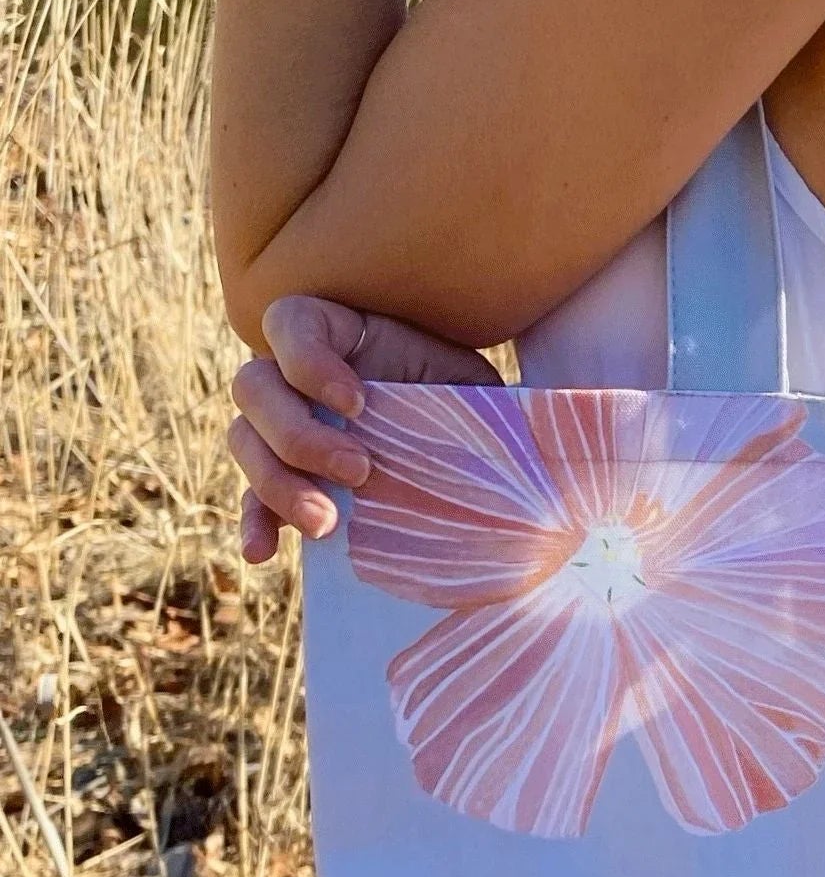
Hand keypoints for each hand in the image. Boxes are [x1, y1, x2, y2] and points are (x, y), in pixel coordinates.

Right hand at [230, 295, 501, 564]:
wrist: (465, 453)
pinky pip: (252, 497)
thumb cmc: (467, 406)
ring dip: (278, 483)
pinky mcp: (285, 478)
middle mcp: (296, 375)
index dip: (308, 361)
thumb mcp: (472, 388)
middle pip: (254, 387)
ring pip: (245, 441)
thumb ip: (469, 390)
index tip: (358, 404)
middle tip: (359, 471)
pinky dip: (255, 523)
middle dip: (299, 434)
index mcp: (338, 333)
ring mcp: (283, 427)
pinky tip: (264, 551)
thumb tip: (526, 414)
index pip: (290, 325)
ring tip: (327, 522)